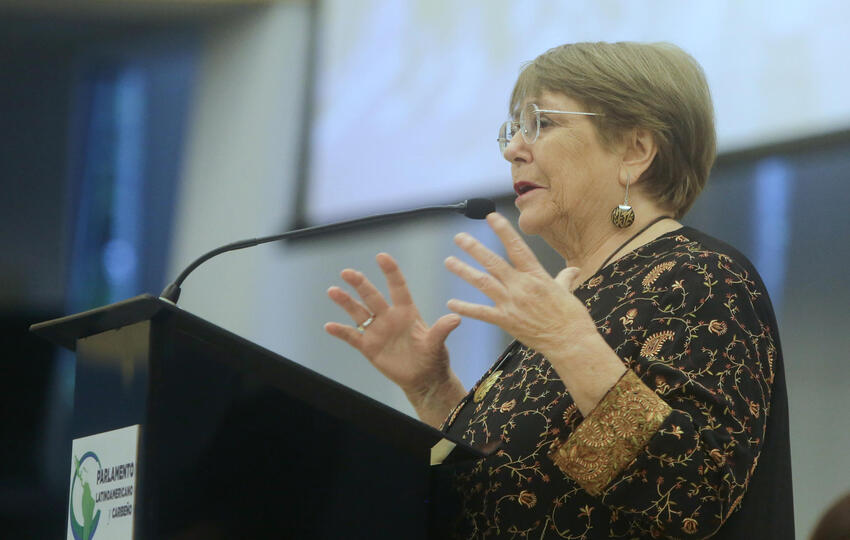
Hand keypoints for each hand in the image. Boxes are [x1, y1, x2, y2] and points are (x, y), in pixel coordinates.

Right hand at [324, 253, 464, 420]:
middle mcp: (389, 317)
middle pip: (372, 296)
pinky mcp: (369, 347)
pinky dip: (341, 332)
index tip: (382, 256)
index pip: (398, 287)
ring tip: (333, 290)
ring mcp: (377, 331)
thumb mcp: (437, 344)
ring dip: (346, 302)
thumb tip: (455, 318)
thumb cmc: (433, 358)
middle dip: (360, 284)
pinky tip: (329, 326)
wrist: (423, 379)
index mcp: (407, 312)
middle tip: (348, 272)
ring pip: (358, 312)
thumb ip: (442, 330)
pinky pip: (352, 336)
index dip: (390, 272)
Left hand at [444, 213, 596, 359]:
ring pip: (483, 282)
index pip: (517, 247)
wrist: (570, 342)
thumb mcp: (567, 292)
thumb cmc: (572, 318)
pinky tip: (451, 303)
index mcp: (536, 275)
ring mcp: (511, 303)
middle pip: (493, 262)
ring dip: (464, 271)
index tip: (491, 217)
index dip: (503, 231)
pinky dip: (465, 307)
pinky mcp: (506, 321)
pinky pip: (481, 313)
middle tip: (459, 238)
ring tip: (449, 261)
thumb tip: (573, 269)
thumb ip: (564, 278)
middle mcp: (521, 286)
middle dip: (474, 249)